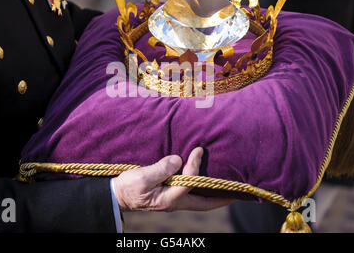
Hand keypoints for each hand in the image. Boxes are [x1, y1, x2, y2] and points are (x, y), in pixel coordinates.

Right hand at [112, 147, 234, 211]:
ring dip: (213, 194)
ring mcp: (173, 200)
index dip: (196, 166)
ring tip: (225, 185)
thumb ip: (160, 169)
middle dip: (222, 197)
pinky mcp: (169, 195)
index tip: (198, 150)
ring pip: (199, 200)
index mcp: (169, 198)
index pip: (191, 183)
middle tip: (237, 191)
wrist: (116, 195)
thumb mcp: (141, 178)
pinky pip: (190, 194)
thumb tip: (178, 160)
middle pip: (205, 203)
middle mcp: (175, 202)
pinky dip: (201, 189)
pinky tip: (204, 180)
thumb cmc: (127, 187)